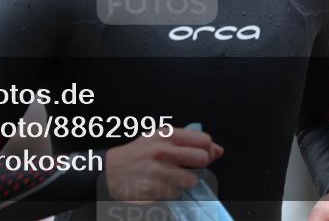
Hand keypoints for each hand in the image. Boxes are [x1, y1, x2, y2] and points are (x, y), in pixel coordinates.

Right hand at [105, 127, 222, 202]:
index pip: (204, 141)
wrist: (111, 170)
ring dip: (184, 183)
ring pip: (191, 181)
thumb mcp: (160, 138)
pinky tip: (160, 186)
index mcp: (166, 135)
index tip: (201, 156)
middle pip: (202, 159)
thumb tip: (217, 150)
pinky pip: (176, 194)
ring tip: (170, 179)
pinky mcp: (153, 189)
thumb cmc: (139, 153)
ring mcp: (158, 171)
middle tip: (188, 169)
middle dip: (199, 167)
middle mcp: (163, 150)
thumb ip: (188, 141)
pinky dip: (171, 193)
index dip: (207, 150)